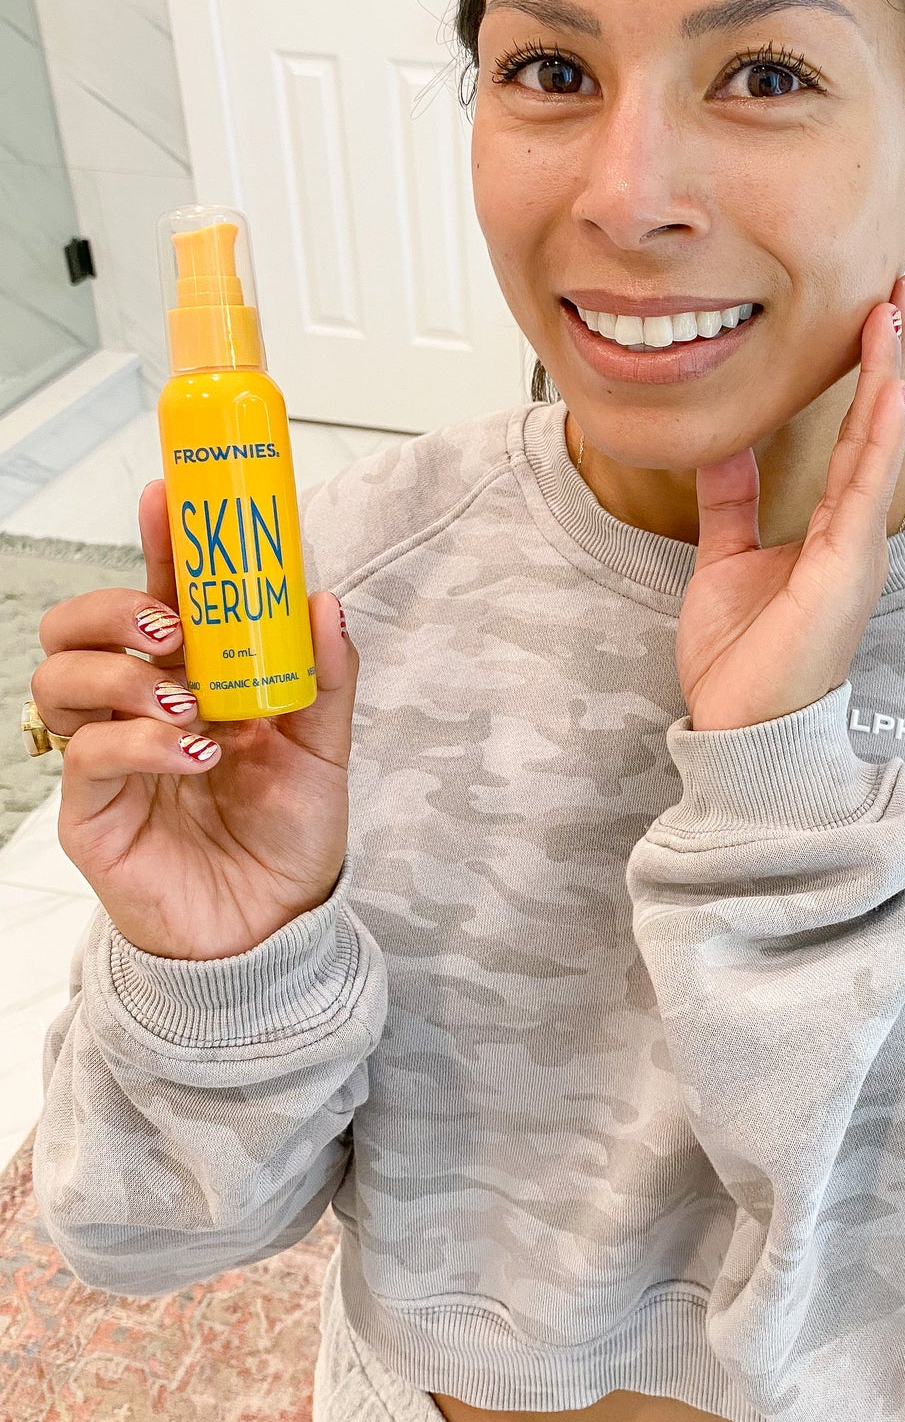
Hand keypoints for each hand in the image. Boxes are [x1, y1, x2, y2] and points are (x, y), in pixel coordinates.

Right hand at [31, 479, 355, 961]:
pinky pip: (85, 754)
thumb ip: (326, 674)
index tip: (168, 495)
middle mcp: (137, 706)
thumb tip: (323, 598)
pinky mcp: (91, 811)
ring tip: (183, 700)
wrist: (275, 926)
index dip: (157, 541)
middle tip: (167, 623)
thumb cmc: (288, 834)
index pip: (157, 592)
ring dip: (121, 674)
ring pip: (60, 679)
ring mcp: (105, 755)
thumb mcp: (325, 745)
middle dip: (113, 606)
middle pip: (79, 626)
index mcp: (190, 676)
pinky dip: (140, 742)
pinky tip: (191, 753)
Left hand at [676, 279, 904, 732]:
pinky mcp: (847, 569)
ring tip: (899, 310)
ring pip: (879, 443)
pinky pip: (864, 488)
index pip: (854, 434)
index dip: (866, 374)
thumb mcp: (725, 561)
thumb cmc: (742, 664)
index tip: (872, 315)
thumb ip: (730, 502)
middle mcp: (854, 533)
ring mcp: (857, 550)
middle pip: (879, 426)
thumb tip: (724, 445)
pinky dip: (876, 434)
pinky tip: (888, 387)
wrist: (741, 732)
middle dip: (893, 354)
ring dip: (891, 372)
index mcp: (830, 531)